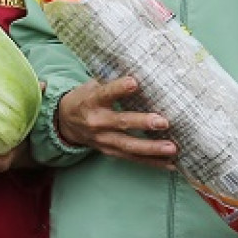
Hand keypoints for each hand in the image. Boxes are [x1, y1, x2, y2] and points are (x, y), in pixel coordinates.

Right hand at [56, 77, 175, 169]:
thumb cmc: (86, 99)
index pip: (106, 94)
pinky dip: (152, 162)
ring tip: (172, 148)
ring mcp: (104, 140)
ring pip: (129, 146)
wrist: (65, 123)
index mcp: (92, 101)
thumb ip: (112, 83)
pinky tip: (170, 164)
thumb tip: (142, 74)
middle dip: (142, 123)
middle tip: (163, 122)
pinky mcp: (110, 152)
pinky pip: (133, 159)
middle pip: (121, 123)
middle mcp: (97, 122)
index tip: (134, 83)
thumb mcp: (92, 86)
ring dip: (152, 148)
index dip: (119, 89)